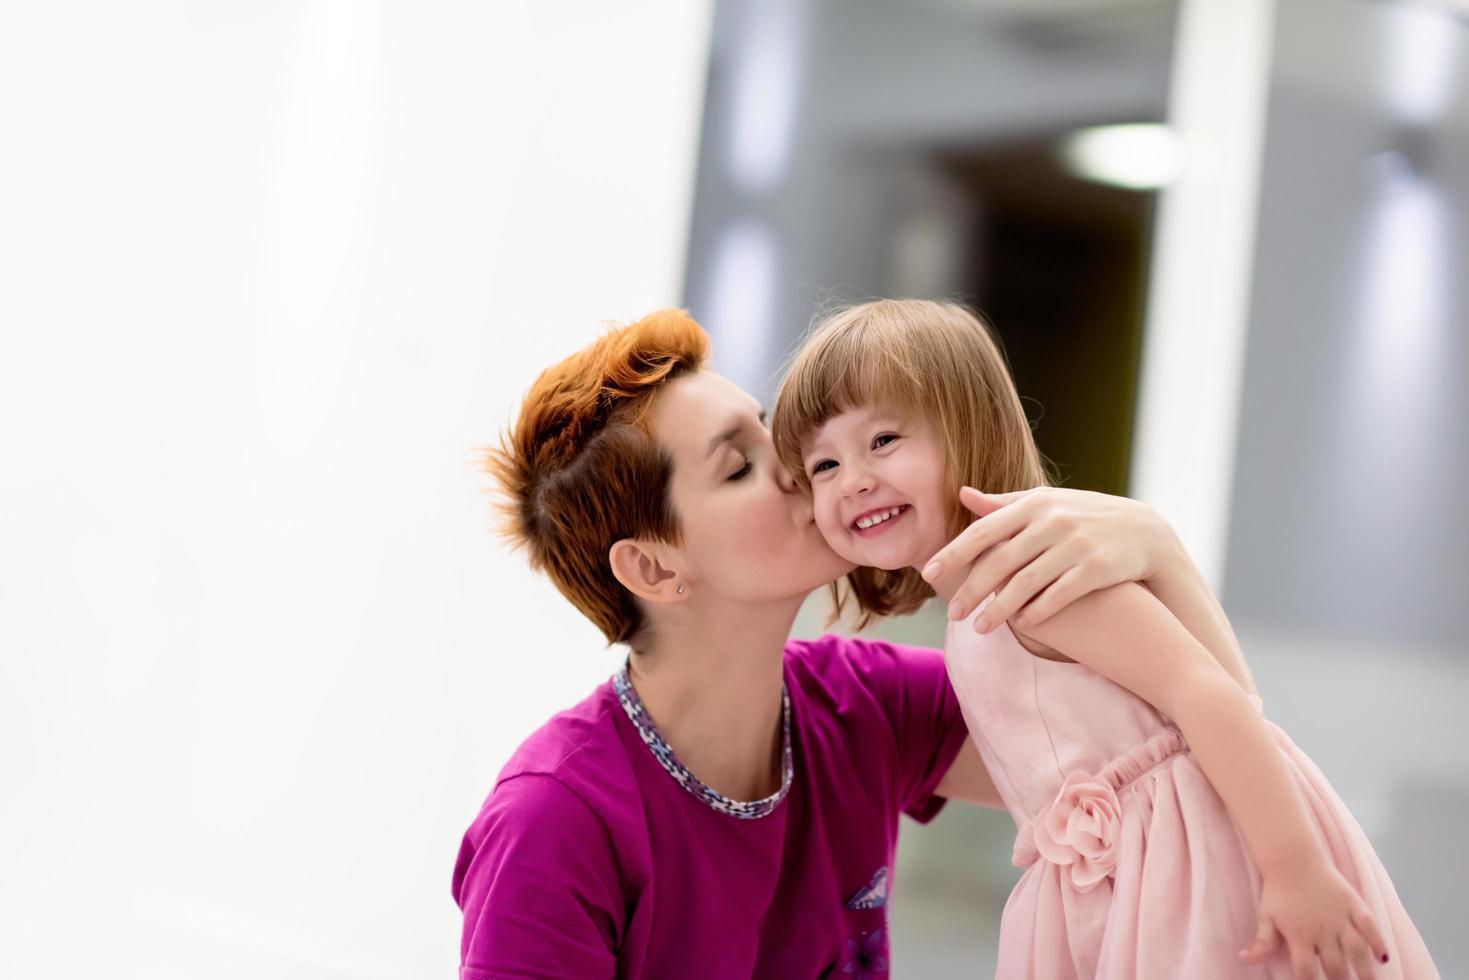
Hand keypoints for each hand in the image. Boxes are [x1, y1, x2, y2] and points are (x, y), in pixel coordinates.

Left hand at [922, 486, 1179, 633]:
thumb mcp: (1045, 503)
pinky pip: (1059, 595)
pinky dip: (1037, 611)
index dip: (954, 553)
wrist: (1144, 530)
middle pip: (1000, 560)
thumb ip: (1004, 504)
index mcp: (1033, 504)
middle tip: (950, 614)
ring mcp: (1076, 545)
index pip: (983, 530)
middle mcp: (1052, 522)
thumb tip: (963, 494)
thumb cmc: (1083, 516)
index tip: (928, 574)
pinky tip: (1020, 626)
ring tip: (979, 628)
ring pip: (1026, 583)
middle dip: (971, 589)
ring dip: (999, 609)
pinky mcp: (1098, 568)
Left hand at [1240, 860, 1389, 978]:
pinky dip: (1378, 941)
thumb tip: (1244, 959)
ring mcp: (1340, 917)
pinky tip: (1382, 957)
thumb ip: (1261, 942)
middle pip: (1335, 965)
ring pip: (1357, 949)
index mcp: (1299, 935)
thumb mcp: (1265, 916)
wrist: (1292, 858)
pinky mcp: (1353, 903)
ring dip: (1365, 970)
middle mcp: (1322, 929)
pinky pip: (1370, 925)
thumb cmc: (1278, 890)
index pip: (1306, 971)